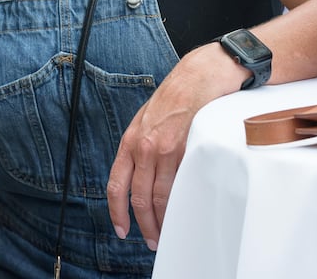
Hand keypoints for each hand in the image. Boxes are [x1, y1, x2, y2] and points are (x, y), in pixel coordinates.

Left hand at [106, 43, 248, 247]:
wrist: (199, 76)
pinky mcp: (186, 148)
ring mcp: (165, 148)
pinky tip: (183, 213)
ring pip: (159, 196)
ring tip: (166, 234)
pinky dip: (180, 204)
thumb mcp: (147, 120)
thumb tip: (143, 176)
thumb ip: (142, 147)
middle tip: (151, 240)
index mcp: (131, 140)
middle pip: (139, 197)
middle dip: (144, 224)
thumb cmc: (176, 97)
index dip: (117, 211)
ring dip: (162, 220)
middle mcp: (143, 146)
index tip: (121, 229)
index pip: (117, 184)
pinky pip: (181, 185)